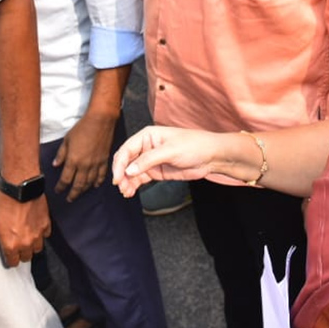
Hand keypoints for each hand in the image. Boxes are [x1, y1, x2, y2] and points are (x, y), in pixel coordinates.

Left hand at [0, 190, 50, 266]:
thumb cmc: (4, 203)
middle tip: (19, 245)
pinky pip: (45, 235)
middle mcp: (25, 243)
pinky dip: (41, 233)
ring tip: (29, 237)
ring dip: (33, 245)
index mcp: (11, 245)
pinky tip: (36, 226)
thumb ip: (2, 238)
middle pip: (26, 257)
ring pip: (38, 249)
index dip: (10, 259)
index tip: (10, 256)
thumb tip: (4, 244)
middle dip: (22, 253)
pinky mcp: (46, 224)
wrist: (19, 187)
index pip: (13, 263)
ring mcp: (37, 234)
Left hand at [54, 112, 117, 200]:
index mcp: (73, 160)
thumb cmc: (82, 128)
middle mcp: (85, 165)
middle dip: (72, 194)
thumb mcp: (67, 140)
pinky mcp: (104, 161)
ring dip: (83, 190)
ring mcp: (96, 164)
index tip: (57, 190)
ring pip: (89, 183)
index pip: (65, 179)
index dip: (61, 187)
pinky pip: (101, 176)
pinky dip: (97, 182)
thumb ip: (61, 154)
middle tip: (69, 199)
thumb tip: (55, 165)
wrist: (100, 121)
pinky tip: (95, 186)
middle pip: (78, 185)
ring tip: (79, 194)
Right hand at [111, 126, 230, 196]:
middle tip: (121, 187)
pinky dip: (133, 185)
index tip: (118, 178)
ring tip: (126, 192)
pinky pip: (140, 178)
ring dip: (126, 182)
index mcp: (147, 135)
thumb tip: (129, 170)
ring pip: (131, 172)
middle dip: (121, 174)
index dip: (120, 164)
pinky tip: (130, 192)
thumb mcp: (170, 151)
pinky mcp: (156, 171)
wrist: (211, 156)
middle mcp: (146, 147)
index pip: (127, 149)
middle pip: (126, 161)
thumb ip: (148, 160)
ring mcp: (151, 160)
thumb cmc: (193, 145)